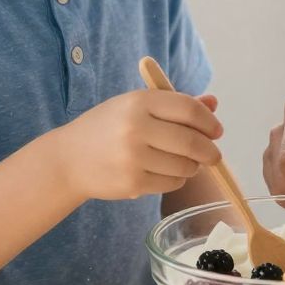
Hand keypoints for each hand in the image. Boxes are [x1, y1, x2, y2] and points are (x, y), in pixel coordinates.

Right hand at [58, 90, 221, 202]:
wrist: (69, 159)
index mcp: (139, 101)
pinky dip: (176, 179)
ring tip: (183, 162)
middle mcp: (136, 127)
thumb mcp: (136, 107)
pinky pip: (172, 182)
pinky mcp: (132, 182)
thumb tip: (213, 103)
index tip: (216, 130)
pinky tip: (165, 172)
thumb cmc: (107, 128)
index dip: (209, 121)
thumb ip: (174, 105)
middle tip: (213, 155)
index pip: (188, 109)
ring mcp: (134, 157)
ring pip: (185, 165)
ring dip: (192, 167)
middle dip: (209, 151)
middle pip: (192, 141)